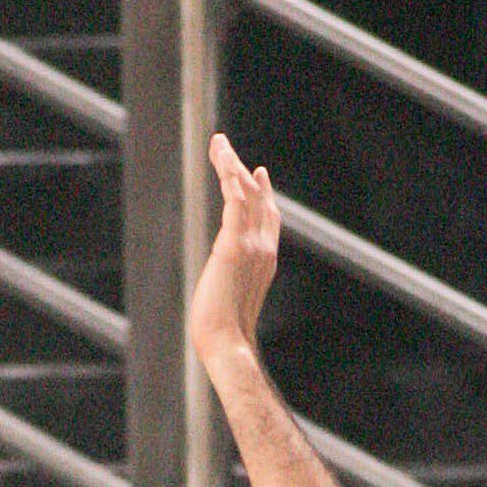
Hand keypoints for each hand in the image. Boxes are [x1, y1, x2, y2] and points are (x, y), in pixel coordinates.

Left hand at [188, 135, 281, 361]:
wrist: (226, 343)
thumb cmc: (223, 332)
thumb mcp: (231, 300)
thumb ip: (232, 281)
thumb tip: (224, 281)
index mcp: (264, 262)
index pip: (268, 219)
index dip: (263, 193)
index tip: (257, 172)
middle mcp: (264, 249)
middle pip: (258, 199)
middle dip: (243, 171)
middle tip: (226, 147)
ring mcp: (252, 246)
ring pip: (245, 193)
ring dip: (231, 165)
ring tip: (218, 143)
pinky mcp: (234, 245)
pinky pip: (236, 201)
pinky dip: (230, 177)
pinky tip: (223, 160)